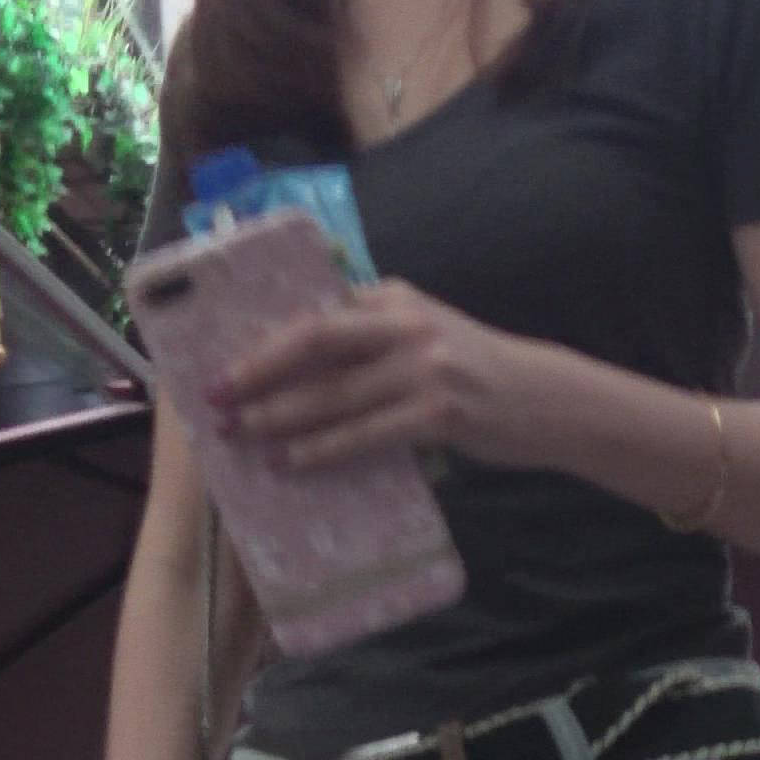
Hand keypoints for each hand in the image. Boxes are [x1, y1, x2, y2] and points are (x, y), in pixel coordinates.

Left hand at [213, 281, 545, 472]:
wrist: (544, 400)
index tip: (222, 362)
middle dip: (257, 370)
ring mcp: (423, 367)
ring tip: (241, 433)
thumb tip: (293, 368)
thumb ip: (369, 340)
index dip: (264, 339)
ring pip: (334, 392)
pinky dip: (323, 448)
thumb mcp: (422, 335)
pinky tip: (291, 461)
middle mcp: (405, 324)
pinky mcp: (438, 412)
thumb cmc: (473, 373)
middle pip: (314, 340)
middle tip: (215, 396)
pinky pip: (366, 433)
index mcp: (393, 298)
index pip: (315, 313)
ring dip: (279, 415)